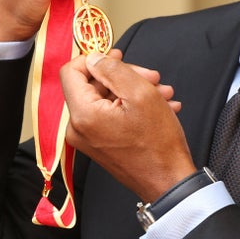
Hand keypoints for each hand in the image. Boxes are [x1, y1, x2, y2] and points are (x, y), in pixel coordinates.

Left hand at [61, 51, 195, 201]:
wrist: (169, 181)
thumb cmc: (158, 144)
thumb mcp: (140, 93)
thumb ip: (113, 69)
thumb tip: (95, 58)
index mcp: (83, 114)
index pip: (71, 71)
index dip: (94, 58)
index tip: (117, 57)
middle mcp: (78, 128)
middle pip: (92, 85)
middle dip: (124, 76)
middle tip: (151, 77)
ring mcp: (88, 139)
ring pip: (105, 99)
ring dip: (134, 91)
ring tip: (162, 93)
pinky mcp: (99, 145)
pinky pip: (110, 116)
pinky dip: (132, 107)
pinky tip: (159, 107)